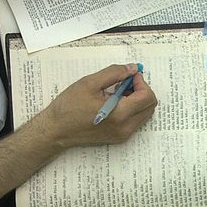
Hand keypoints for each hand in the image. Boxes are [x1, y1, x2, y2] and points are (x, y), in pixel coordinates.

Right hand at [38, 64, 157, 148]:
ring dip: (137, 99)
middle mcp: (125, 127)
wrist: (56, 131)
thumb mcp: (89, 83)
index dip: (141, 82)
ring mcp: (123, 134)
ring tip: (117, 92)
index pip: (147, 97)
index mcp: (119, 114)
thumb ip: (114, 73)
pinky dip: (131, 108)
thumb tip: (133, 68)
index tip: (130, 75)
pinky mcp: (120, 137)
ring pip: (145, 113)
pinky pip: (136, 120)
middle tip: (125, 82)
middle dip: (141, 90)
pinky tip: (114, 102)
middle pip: (150, 106)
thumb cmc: (69, 108)